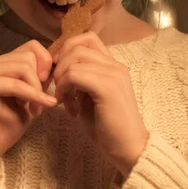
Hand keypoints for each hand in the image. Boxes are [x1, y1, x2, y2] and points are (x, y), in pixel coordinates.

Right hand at [0, 40, 57, 175]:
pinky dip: (32, 96)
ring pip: (25, 66)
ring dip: (36, 90)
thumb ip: (39, 82)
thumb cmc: (4, 127)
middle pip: (30, 56)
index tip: (47, 88)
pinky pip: (16, 84)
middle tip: (41, 103)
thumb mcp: (28, 100)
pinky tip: (38, 109)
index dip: (46, 66)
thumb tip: (57, 68)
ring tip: (34, 110)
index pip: (32, 47)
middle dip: (42, 80)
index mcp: (1, 64)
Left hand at [52, 31, 148, 174]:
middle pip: (77, 46)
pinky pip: (75, 74)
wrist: (129, 149)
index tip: (59, 75)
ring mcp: (113, 74)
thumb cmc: (108, 129)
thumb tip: (60, 71)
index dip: (67, 52)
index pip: (87, 39)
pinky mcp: (108, 87)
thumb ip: (80, 82)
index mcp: (113, 66)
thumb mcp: (89, 99)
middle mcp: (115, 66)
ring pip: (73, 60)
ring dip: (61, 80)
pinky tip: (69, 108)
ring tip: (65, 102)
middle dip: (59, 67)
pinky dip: (65, 88)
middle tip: (58, 91)